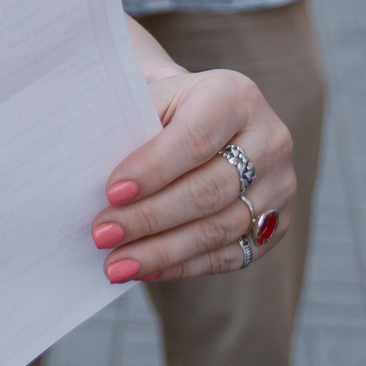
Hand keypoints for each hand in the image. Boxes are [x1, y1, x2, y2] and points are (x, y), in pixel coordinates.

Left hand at [91, 66, 297, 282]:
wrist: (204, 116)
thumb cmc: (164, 108)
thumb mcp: (149, 99)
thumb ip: (128, 129)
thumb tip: (85, 177)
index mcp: (234, 96)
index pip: (194, 139)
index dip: (152, 169)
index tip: (110, 193)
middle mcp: (269, 139)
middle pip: (208, 190)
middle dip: (149, 217)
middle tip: (102, 235)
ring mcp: (280, 185)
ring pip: (219, 229)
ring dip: (161, 251)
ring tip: (116, 265)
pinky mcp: (279, 224)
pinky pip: (229, 254)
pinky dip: (183, 265)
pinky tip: (146, 270)